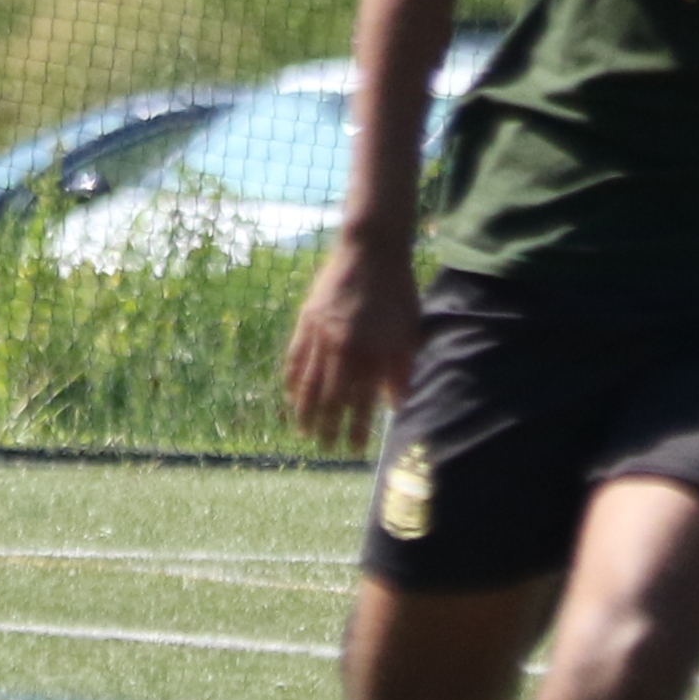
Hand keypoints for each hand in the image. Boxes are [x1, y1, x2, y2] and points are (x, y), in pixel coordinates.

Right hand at [284, 241, 420, 451]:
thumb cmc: (397, 291)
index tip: (353, 449)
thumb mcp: (407, 331)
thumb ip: (401, 370)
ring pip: (308, 381)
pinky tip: (291, 394)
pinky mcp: (305, 321)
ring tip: (303, 430)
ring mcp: (320, 335)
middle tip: (324, 447)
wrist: (370, 250)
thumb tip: (396, 404)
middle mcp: (341, 348)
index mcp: (369, 352)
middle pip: (330, 397)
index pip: (360, 402)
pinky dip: (292, 379)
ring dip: (305, 409)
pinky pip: (295, 357)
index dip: (356, 428)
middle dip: (327, 426)